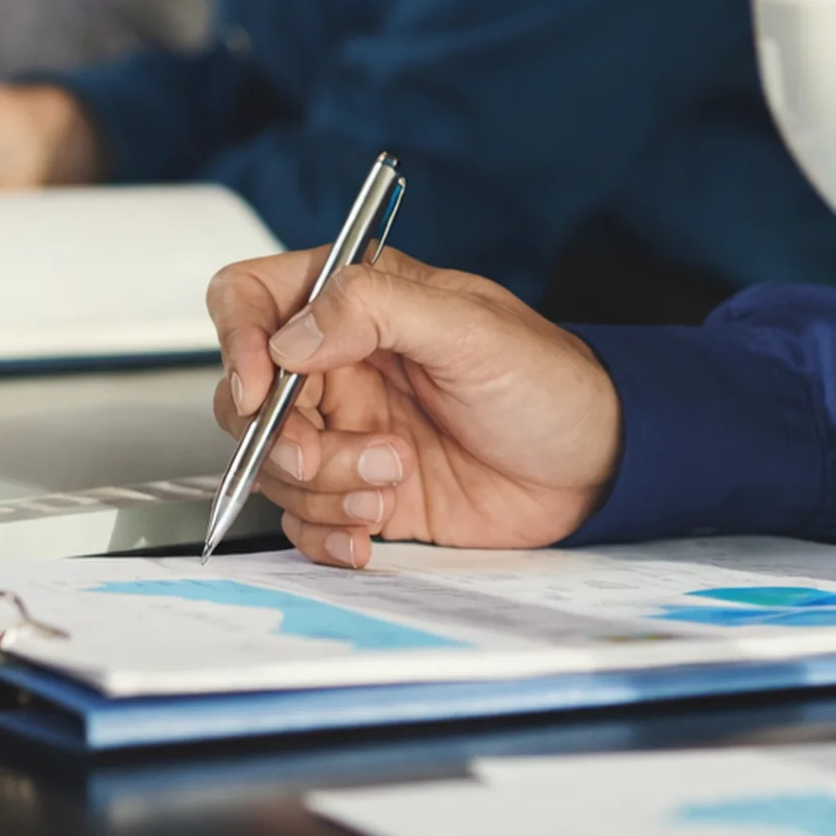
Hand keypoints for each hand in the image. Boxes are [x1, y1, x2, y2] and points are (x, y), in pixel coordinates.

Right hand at [205, 247, 620, 566]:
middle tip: (329, 457)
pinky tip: (372, 531)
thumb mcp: (471, 330)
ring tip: (392, 481)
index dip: (237, 341)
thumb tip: (293, 334)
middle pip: (247, 398)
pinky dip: (327, 535)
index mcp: (355, 305)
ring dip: (322, 488)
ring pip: (274, 466)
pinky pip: (305, 520)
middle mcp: (339, 366)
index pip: (250, 300)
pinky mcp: (361, 491)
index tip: (260, 390)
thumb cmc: (551, 385)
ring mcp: (346, 431)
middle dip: (281, 439)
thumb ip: (377, 310)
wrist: (598, 471)